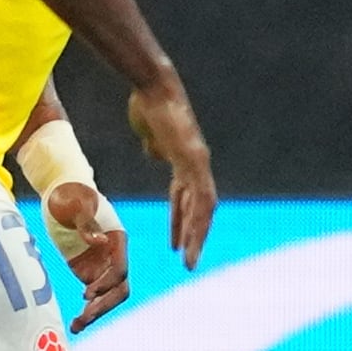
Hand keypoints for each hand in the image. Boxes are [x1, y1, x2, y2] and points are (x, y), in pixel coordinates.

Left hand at [45, 180, 133, 328]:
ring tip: (77, 326)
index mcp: (117, 240)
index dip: (107, 283)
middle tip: (84, 317)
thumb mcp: (76, 205)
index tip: (86, 293)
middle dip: (104, 305)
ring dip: (95, 313)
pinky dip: (85, 310)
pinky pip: (92, 297)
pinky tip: (74, 324)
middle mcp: (113, 255)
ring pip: (108, 297)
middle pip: (119, 289)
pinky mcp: (87, 271)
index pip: (120, 269)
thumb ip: (87, 224)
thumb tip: (100, 241)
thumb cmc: (71, 194)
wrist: (61, 191)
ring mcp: (101, 265)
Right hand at [124, 75, 216, 268]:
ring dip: (197, 236)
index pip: (188, 200)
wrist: (153, 87)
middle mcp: (197, 164)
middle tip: (190, 263)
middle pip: (200, 208)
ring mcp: (198, 160)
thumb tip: (155, 152)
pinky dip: (195, 217)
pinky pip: (198, 193)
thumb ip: (155, 146)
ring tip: (190, 260)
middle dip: (195, 236)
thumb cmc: (148, 105)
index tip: (176, 245)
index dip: (182, 223)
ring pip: (203, 207)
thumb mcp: (150, 133)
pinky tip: (190, 235)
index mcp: (185, 161)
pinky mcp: (194, 157)